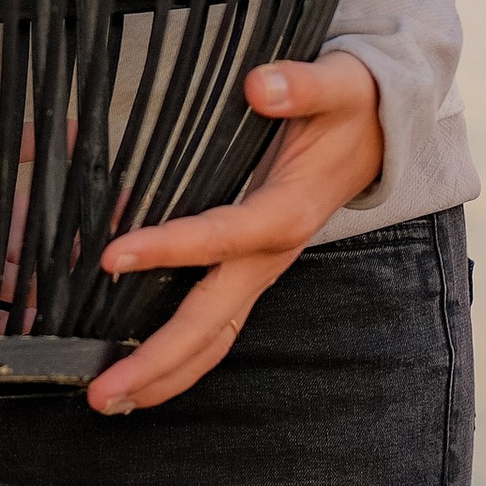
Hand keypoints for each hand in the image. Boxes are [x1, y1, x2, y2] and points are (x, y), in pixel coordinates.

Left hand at [87, 53, 383, 415]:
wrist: (383, 131)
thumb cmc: (350, 106)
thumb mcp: (337, 84)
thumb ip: (302, 85)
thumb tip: (261, 85)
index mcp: (285, 211)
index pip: (222, 237)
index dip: (170, 249)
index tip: (110, 255)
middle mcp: (269, 254)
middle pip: (211, 321)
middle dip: (157, 360)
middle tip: (102, 392)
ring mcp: (259, 270)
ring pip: (212, 338)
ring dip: (163, 373)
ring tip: (110, 401)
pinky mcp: (250, 272)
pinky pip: (213, 325)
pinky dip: (177, 356)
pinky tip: (136, 371)